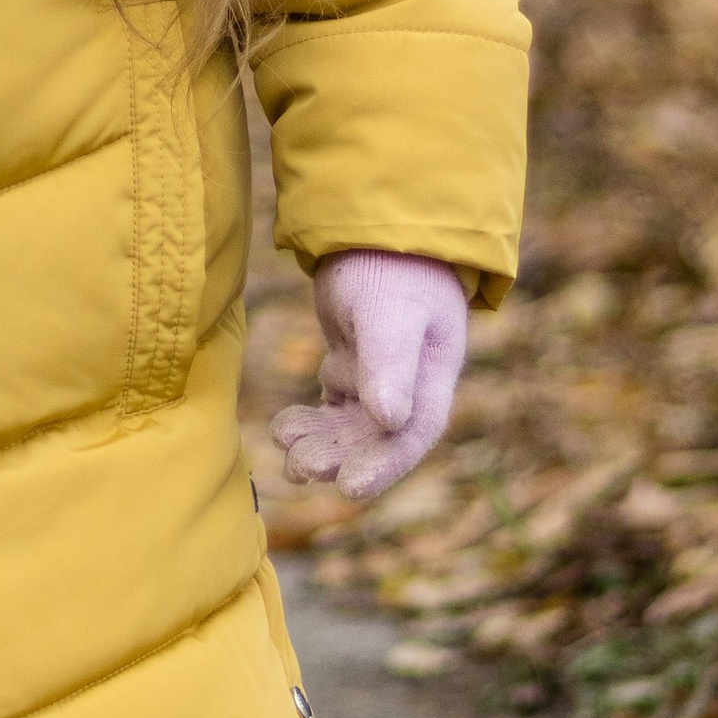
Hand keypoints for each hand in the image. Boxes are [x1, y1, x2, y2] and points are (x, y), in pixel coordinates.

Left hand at [270, 249, 469, 505]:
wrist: (376, 229)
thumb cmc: (391, 266)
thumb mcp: (389, 312)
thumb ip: (389, 363)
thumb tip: (390, 421)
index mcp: (433, 374)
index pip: (413, 434)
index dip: (385, 465)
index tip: (349, 488)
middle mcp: (412, 385)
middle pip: (378, 439)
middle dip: (341, 457)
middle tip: (300, 467)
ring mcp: (382, 379)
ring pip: (352, 429)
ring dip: (321, 444)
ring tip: (286, 447)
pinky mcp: (355, 367)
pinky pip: (334, 409)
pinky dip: (311, 423)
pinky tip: (284, 427)